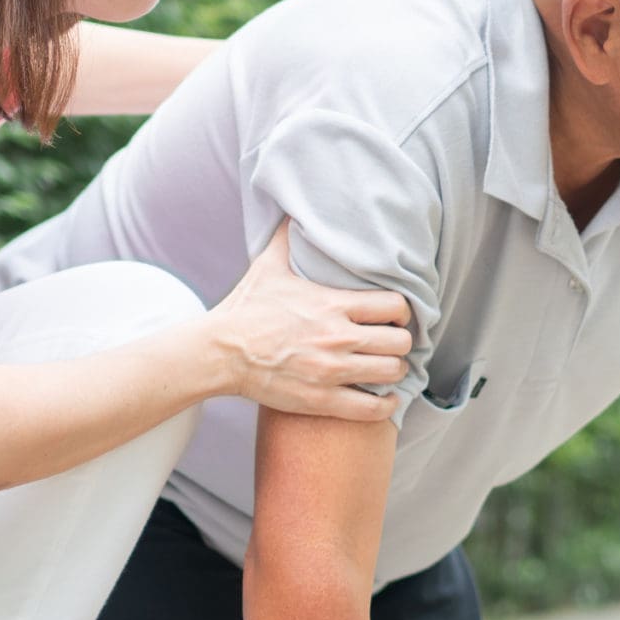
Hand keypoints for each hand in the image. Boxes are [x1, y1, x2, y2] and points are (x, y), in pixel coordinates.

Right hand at [212, 222, 410, 420]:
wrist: (219, 352)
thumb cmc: (246, 309)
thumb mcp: (268, 266)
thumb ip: (288, 238)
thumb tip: (293, 211)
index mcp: (333, 305)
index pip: (395, 306)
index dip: (401, 312)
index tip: (393, 316)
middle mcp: (338, 338)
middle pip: (400, 342)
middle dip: (400, 343)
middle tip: (392, 344)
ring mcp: (331, 370)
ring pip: (392, 372)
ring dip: (394, 371)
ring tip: (386, 368)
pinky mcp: (321, 399)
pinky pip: (371, 408)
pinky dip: (384, 405)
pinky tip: (384, 398)